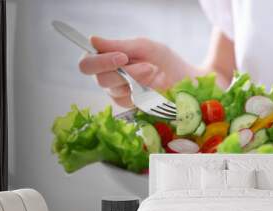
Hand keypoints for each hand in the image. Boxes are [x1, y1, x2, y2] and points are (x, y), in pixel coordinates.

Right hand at [78, 36, 197, 106]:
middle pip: (101, 80)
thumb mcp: (144, 47)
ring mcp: (119, 95)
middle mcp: (108, 79)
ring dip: (138, 81)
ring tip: (155, 73)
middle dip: (127, 72)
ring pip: (117, 92)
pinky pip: (130, 102)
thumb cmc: (163, 60)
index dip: (100, 62)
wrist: (185, 79)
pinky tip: (156, 87)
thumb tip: (92, 40)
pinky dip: (145, 93)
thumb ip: (118, 45)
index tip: (122, 57)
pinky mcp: (131, 108)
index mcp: (106, 61)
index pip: (86, 64)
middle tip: (148, 66)